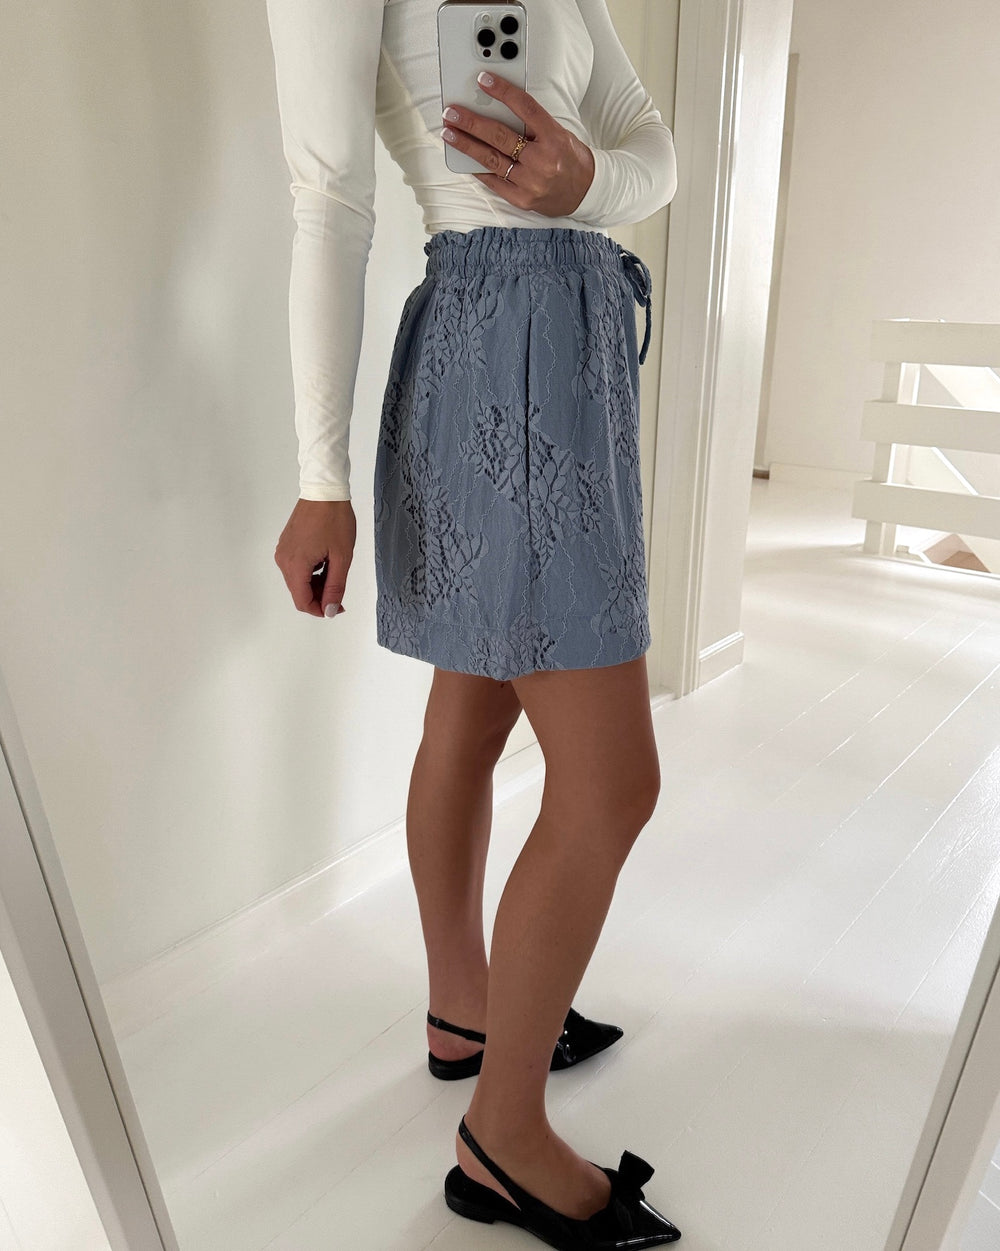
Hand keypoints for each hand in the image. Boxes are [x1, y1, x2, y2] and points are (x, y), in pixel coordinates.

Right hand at [274, 499, 355, 618]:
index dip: (320, 610)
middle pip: (299, 592)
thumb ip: (335, 587)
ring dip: (316, 584)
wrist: (324, 491)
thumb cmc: (335, 520)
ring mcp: (283, 551)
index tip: (337, 607)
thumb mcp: (342, 557)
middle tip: (340, 591)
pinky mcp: (286, 544)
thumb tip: (329, 611)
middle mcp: (283, 560)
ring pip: (298, 581)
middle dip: (320, 597)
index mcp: (295, 565)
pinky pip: (296, 567)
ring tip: (335, 571)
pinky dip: (311, 572)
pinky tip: (326, 562)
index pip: (302, 602)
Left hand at [441, 70, 595, 218]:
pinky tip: (464, 159)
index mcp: (554, 137)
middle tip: (452, 112)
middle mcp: (542, 160)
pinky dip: (478, 169)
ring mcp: (531, 182)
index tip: (483, 80)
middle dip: (472, 122)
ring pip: (491, 159)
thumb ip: (533, 124)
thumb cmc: (570, 158)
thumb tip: (499, 109)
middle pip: (500, 136)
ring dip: (466, 145)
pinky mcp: (522, 199)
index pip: (525, 108)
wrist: (586, 192)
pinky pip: (494, 182)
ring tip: (450, 133)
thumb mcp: (559, 133)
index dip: (502, 92)